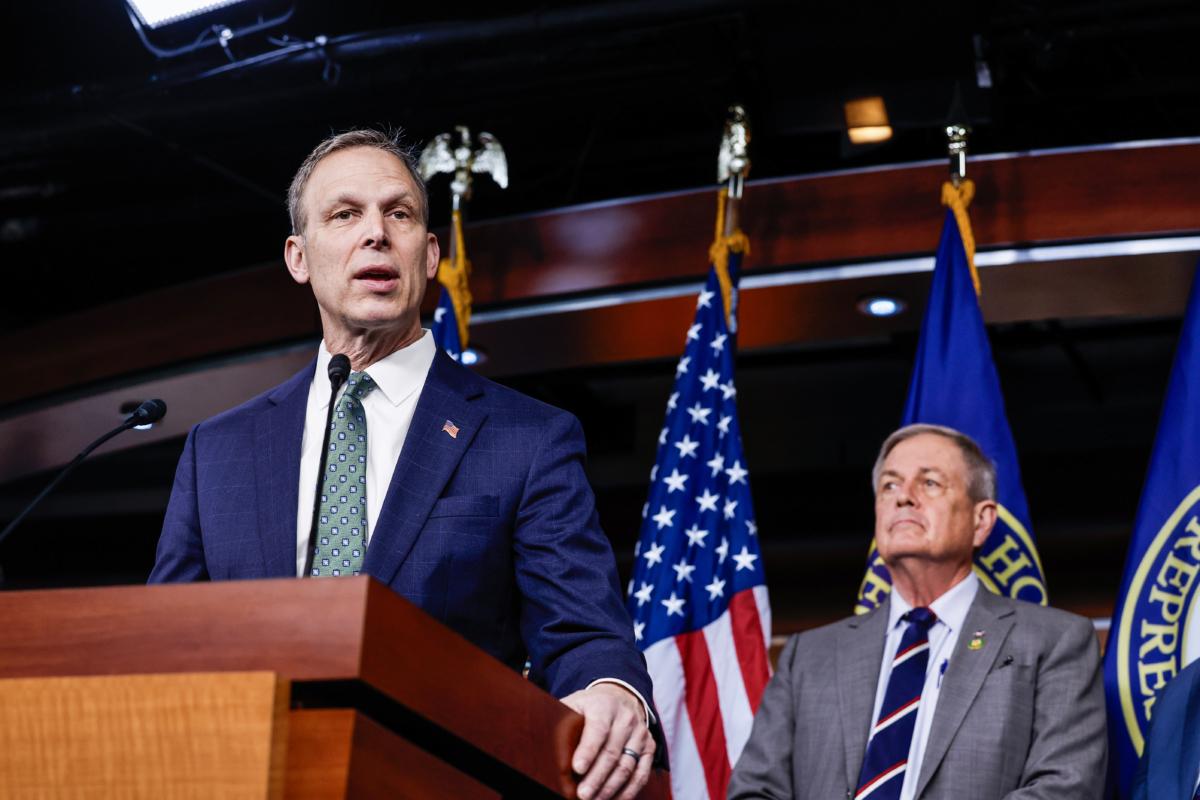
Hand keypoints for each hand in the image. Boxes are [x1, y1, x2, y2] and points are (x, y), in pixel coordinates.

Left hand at [560, 683, 654, 799]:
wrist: (619, 699)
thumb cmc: (590, 708)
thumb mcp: (574, 705)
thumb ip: (562, 720)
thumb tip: (544, 742)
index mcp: (604, 706)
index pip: (597, 729)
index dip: (588, 750)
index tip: (576, 769)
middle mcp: (626, 718)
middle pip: (612, 752)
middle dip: (596, 777)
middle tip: (582, 795)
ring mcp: (640, 733)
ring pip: (627, 766)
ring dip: (610, 788)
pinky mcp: (649, 747)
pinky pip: (641, 774)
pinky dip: (628, 791)